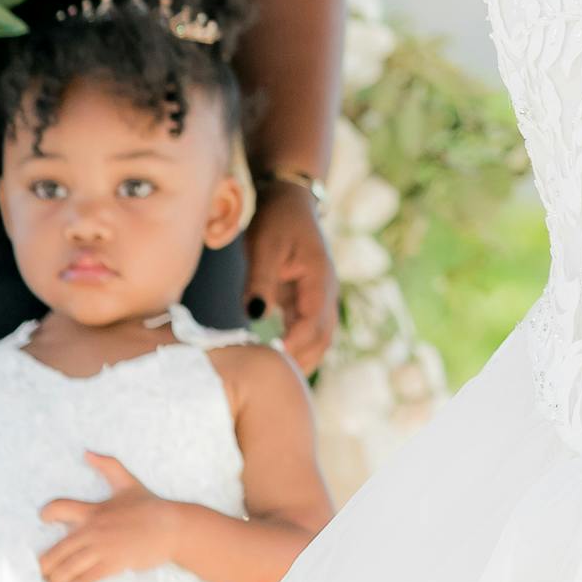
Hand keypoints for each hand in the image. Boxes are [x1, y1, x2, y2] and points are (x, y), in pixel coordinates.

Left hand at [37, 453, 185, 581]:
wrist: (173, 528)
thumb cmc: (150, 507)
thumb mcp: (128, 482)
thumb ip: (108, 466)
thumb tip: (86, 452)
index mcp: (94, 510)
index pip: (61, 509)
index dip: (48, 513)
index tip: (43, 519)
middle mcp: (94, 530)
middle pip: (57, 550)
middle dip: (45, 564)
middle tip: (42, 571)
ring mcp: (102, 548)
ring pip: (68, 568)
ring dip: (57, 579)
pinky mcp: (112, 564)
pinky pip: (85, 579)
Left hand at [240, 175, 338, 375]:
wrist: (290, 203)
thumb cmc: (276, 221)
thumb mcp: (263, 246)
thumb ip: (259, 280)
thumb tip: (255, 315)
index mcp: (319, 279)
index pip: (313, 323)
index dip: (294, 345)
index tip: (272, 360)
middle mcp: (326, 292)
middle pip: (323, 337)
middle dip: (301, 360)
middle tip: (273, 379)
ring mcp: (321, 296)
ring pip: (320, 337)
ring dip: (302, 357)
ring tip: (277, 376)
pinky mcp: (309, 299)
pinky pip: (309, 330)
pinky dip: (297, 346)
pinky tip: (277, 358)